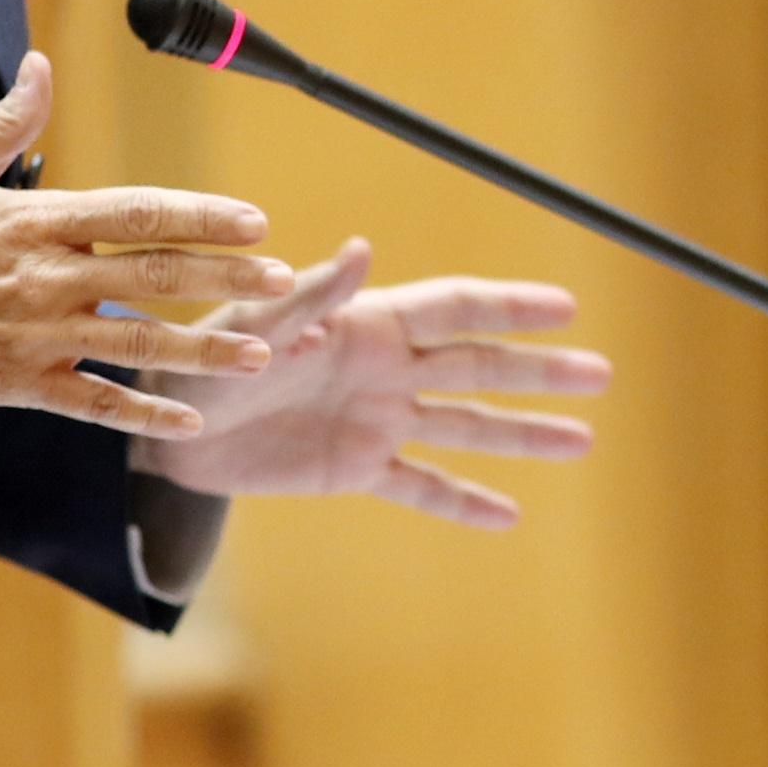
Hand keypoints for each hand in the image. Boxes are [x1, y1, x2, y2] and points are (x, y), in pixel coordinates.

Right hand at [0, 53, 295, 437]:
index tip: (255, 221)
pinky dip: (143, 413)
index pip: (137, 213)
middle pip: (153, 275)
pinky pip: (93, 401)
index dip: (201, 216)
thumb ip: (9, 121)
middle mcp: (45, 277)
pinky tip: (190, 420)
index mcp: (36, 220)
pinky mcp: (16, 382)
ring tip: (260, 352)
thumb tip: (41, 62)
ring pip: (137, 344)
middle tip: (282, 280)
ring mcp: (34, 334)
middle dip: (225, 277)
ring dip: (203, 348)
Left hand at [135, 239, 611, 525]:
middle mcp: (386, 369)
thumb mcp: (252, 326)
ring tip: (583, 441)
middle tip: (602, 374)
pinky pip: (422, 486)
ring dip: (524, 434)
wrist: (164, 431)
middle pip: (481, 367)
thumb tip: (363, 251)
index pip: (456, 309)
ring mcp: (378, 419)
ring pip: (467, 425)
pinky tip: (508, 515)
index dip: (511, 307)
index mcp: (368, 325)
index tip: (566, 307)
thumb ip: (310, 296)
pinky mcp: (357, 468)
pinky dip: (464, 502)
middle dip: (541, 370)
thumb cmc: (202, 362)